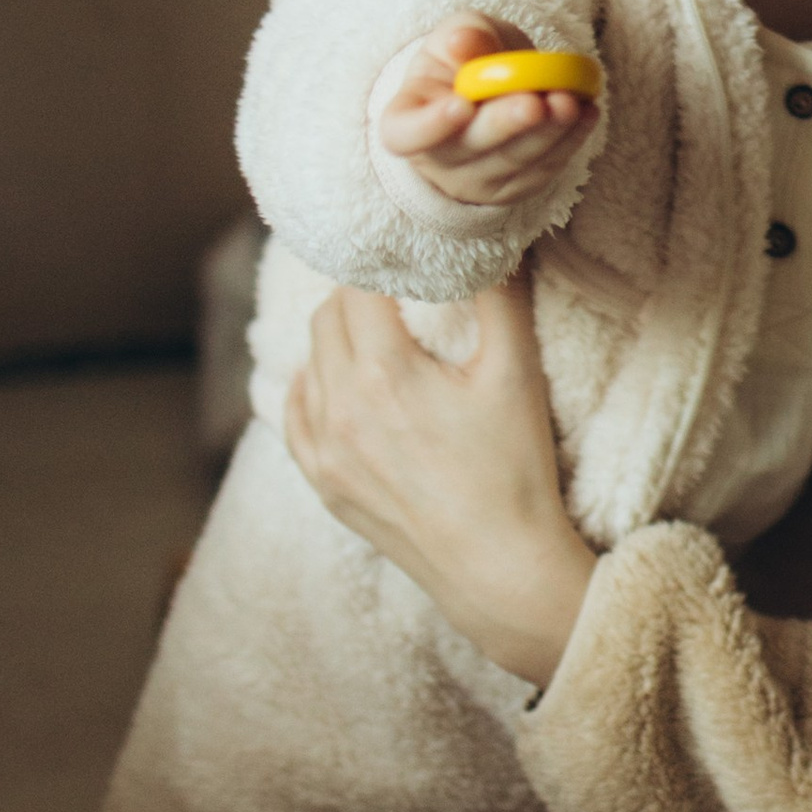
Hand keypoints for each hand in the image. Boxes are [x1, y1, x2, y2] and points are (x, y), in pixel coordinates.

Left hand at [284, 278, 597, 684]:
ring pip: (309, 364)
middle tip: (392, 292)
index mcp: (383, 371)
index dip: (378, 264)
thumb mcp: (517, 375)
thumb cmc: (513, 472)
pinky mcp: (323, 484)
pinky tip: (331, 383)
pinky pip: (294, 417)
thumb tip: (493, 244)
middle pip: (326, 319)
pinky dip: (310, 389)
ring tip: (373, 336)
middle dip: (356, 297)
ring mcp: (324, 450)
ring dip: (336, 341)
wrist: (497, 567)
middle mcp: (340, 407)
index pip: (357, 287)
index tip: (400, 257)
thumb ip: (502, 298)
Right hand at [378, 13, 597, 209]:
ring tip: (569, 101)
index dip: (429, 125)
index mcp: (407, 119)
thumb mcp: (459, 35)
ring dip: (547, 132)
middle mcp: (438, 158)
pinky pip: (545, 168)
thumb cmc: (464, 60)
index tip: (460, 104)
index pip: (405, 134)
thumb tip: (467, 45)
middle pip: (470, 148)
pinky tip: (587, 112)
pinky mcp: (518, 186)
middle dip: (506, 125)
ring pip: (515, 161)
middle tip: (535, 103)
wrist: (491, 89)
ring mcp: (478, 179)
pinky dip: (569, 140)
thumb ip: (463, 36)